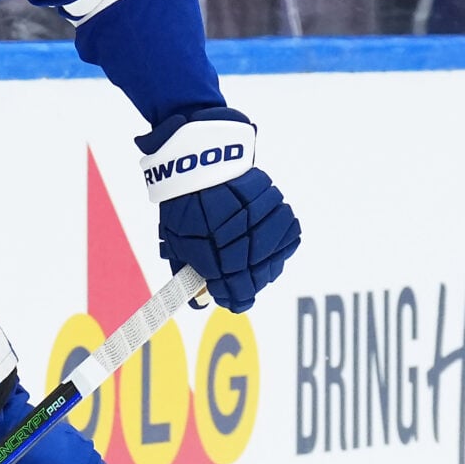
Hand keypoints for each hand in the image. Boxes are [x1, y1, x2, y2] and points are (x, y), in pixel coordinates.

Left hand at [137, 109, 298, 311]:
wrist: (203, 163)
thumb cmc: (186, 205)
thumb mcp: (177, 242)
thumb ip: (190, 273)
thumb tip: (200, 300)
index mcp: (218, 259)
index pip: (237, 294)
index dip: (233, 298)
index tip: (229, 298)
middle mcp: (246, 247)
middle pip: (258, 280)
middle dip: (246, 283)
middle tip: (236, 278)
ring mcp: (265, 229)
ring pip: (275, 262)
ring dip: (263, 264)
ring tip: (248, 255)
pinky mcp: (280, 212)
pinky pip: (287, 238)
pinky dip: (277, 243)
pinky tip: (264, 241)